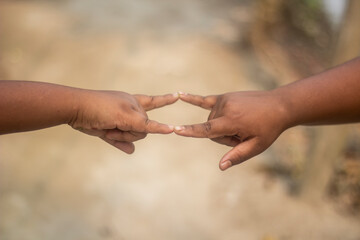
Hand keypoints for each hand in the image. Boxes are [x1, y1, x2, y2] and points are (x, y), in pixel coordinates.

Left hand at [70, 90, 177, 153]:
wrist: (76, 110)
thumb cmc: (102, 108)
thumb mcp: (125, 115)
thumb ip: (143, 124)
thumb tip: (162, 131)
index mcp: (135, 102)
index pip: (155, 103)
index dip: (166, 100)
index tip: (177, 96)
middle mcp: (129, 111)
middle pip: (143, 128)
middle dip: (132, 131)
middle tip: (116, 125)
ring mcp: (120, 122)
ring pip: (133, 137)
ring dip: (122, 137)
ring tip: (108, 130)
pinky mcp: (109, 131)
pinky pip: (121, 142)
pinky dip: (124, 145)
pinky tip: (129, 150)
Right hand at [174, 91, 289, 169]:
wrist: (279, 105)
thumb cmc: (269, 128)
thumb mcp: (257, 146)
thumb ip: (237, 156)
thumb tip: (220, 166)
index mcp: (232, 121)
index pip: (207, 129)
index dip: (191, 131)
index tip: (175, 129)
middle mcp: (225, 108)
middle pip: (211, 130)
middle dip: (224, 136)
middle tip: (243, 133)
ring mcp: (224, 100)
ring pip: (212, 121)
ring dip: (223, 126)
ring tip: (241, 124)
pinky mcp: (225, 97)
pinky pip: (205, 100)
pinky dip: (192, 98)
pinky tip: (180, 94)